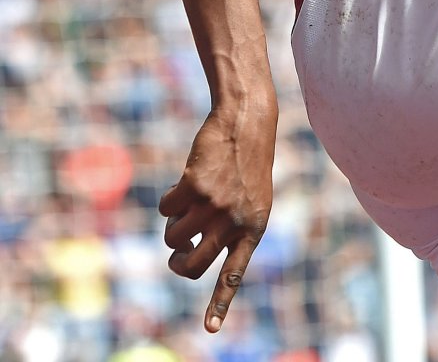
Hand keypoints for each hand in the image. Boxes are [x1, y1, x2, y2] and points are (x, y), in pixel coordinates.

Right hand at [160, 106, 276, 332]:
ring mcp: (215, 206)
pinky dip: (169, 199)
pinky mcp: (195, 188)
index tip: (210, 330)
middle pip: (192, 265)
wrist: (247, 124)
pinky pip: (165, 210)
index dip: (220, 302)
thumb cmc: (248, 164)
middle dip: (178, 262)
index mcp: (254, 227)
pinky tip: (187, 180)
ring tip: (191, 201)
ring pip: (173, 237)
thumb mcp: (251, 200)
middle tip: (178, 253)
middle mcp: (235, 221)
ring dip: (173, 224)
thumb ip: (230, 228)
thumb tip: (188, 252)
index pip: (235, 273)